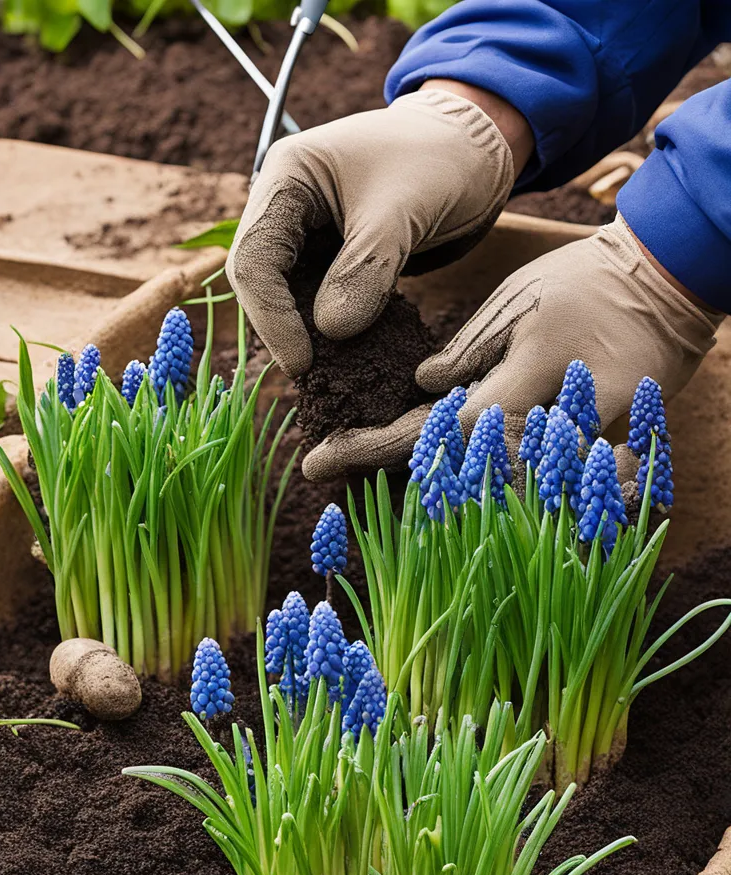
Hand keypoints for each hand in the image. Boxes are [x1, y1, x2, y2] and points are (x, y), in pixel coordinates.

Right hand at [226, 88, 515, 377]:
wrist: (475, 149)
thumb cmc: (441, 160)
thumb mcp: (404, 210)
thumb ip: (366, 267)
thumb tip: (330, 329)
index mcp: (287, 177)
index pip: (255, 258)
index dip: (273, 317)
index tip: (304, 362)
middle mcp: (284, 204)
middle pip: (258, 281)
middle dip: (282, 330)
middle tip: (314, 376)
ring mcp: (305, 232)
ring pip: (284, 296)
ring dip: (303, 334)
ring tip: (330, 373)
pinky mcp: (330, 256)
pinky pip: (315, 300)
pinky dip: (329, 330)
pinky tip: (349, 355)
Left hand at [301, 214, 722, 480]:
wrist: (665, 287)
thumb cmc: (585, 284)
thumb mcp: (519, 300)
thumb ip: (470, 348)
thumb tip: (421, 388)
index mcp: (519, 380)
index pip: (434, 432)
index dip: (372, 448)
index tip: (317, 459)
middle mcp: (543, 422)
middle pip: (456, 471)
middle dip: (385, 472)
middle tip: (322, 469)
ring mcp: (573, 442)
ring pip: (491, 482)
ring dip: (428, 483)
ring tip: (363, 475)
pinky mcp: (588, 447)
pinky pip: (529, 477)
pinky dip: (482, 480)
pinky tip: (438, 480)